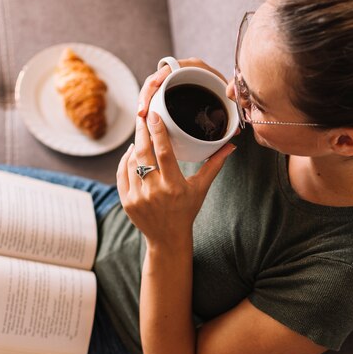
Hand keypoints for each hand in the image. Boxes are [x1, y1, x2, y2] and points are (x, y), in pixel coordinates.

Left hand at [116, 111, 235, 246]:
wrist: (167, 238)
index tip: (154, 115)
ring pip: (131, 162)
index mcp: (174, 186)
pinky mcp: (127, 202)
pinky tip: (131, 151)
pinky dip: (125, 161)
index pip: (163, 153)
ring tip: (140, 134)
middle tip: (142, 116)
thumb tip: (230, 145)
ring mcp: (138, 197)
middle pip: (143, 154)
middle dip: (141, 131)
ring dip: (135, 146)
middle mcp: (154, 191)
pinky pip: (121, 174)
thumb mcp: (200, 189)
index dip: (158, 132)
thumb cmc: (186, 211)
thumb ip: (214, 165)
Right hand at [137, 57, 228, 117]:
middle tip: (142, 112)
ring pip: (152, 91)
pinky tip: (145, 123)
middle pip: (156, 79)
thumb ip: (233, 101)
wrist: (228, 97)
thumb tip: (233, 118)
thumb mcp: (231, 96)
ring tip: (141, 120)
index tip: (154, 86)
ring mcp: (172, 84)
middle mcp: (181, 72)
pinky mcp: (168, 95)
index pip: (171, 66)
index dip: (160, 76)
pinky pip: (155, 100)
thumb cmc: (229, 95)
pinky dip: (149, 111)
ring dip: (145, 104)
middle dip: (146, 94)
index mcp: (195, 67)